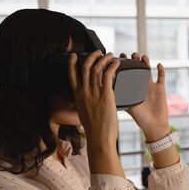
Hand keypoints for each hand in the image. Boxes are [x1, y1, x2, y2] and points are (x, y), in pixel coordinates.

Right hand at [68, 51, 124, 175]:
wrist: (99, 137)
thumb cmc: (93, 129)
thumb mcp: (82, 114)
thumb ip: (81, 104)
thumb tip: (80, 101)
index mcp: (77, 96)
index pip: (71, 74)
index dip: (72, 63)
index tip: (74, 55)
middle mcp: (84, 92)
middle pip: (85, 67)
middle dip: (92, 56)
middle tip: (99, 52)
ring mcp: (95, 92)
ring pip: (97, 68)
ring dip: (104, 58)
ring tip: (110, 55)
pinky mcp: (106, 95)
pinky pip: (108, 75)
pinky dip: (112, 66)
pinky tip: (117, 63)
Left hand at [121, 52, 169, 141]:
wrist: (154, 126)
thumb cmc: (140, 119)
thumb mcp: (128, 107)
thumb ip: (121, 98)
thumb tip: (108, 91)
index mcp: (131, 89)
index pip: (125, 73)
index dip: (122, 65)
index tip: (118, 57)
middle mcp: (140, 85)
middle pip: (136, 68)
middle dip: (134, 60)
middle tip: (131, 55)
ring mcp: (151, 86)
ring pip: (148, 69)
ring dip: (146, 62)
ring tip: (142, 57)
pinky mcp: (160, 88)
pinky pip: (161, 76)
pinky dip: (161, 70)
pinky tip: (158, 65)